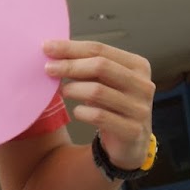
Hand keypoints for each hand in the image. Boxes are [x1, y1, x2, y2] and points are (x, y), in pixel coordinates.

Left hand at [44, 38, 155, 171]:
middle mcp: (143, 84)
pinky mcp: (133, 130)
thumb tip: (54, 51)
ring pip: (98, 91)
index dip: (72, 47)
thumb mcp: (105, 82)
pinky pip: (100, 116)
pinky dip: (82, 112)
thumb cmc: (114, 105)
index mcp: (138, 65)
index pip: (100, 50)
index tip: (47, 47)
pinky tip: (77, 111)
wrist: (132, 143)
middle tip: (48, 68)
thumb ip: (87, 66)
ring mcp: (140, 108)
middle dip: (70, 65)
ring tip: (62, 91)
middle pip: (101, 66)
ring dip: (73, 89)